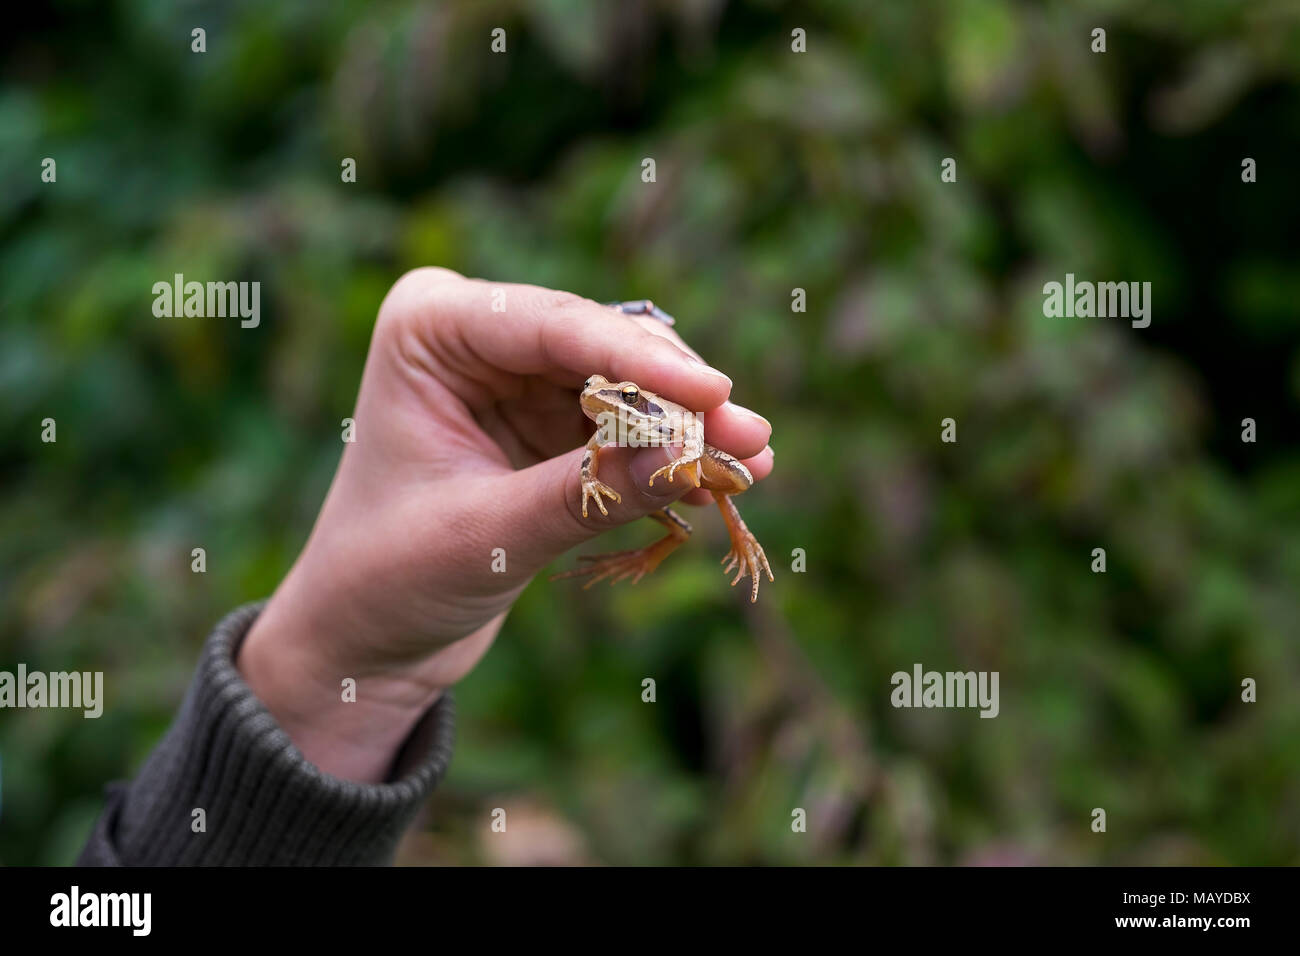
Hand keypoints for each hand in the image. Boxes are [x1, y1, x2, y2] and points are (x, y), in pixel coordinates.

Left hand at [236, 268, 773, 780]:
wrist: (368, 635)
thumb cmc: (390, 579)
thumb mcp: (488, 535)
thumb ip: (588, 493)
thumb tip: (695, 461)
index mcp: (429, 327)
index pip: (550, 326)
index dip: (640, 360)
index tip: (716, 392)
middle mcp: (475, 333)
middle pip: (600, 345)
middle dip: (675, 396)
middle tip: (750, 438)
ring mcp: (516, 373)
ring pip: (625, 381)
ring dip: (683, 426)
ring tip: (751, 461)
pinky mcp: (547, 420)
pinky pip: (624, 424)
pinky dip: (666, 453)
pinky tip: (716, 478)